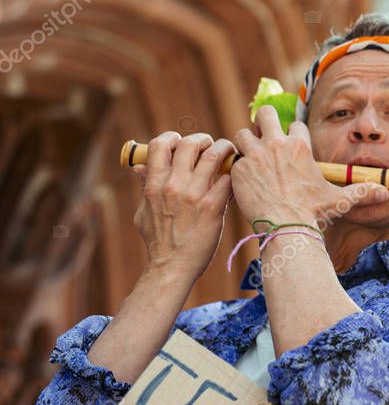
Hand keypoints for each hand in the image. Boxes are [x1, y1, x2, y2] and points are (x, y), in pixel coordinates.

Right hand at [131, 131, 234, 281]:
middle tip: (210, 146)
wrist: (172, 267)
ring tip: (228, 154)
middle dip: (203, 139)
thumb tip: (138, 167)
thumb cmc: (158, 241)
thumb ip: (145, 187)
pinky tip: (235, 179)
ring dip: (224, 149)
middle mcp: (174, 185)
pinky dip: (234, 174)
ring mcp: (194, 195)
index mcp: (155, 184)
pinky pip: (228, 178)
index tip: (181, 141)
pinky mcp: (214, 206)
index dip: (172, 137)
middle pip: (190, 143)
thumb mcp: (144, 212)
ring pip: (214, 155)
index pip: (160, 145)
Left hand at [231, 105, 388, 228]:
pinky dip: (236, 168)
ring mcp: (256, 156)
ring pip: (242, 134)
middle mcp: (277, 145)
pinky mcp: (240, 170)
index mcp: (301, 147)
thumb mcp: (340, 200)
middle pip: (265, 113)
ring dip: (244, 144)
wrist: (287, 228)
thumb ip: (361, 192)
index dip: (293, 134)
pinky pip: (234, 160)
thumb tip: (385, 192)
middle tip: (262, 137)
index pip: (295, 125)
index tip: (290, 148)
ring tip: (249, 159)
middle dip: (262, 121)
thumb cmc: (314, 213)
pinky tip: (241, 180)